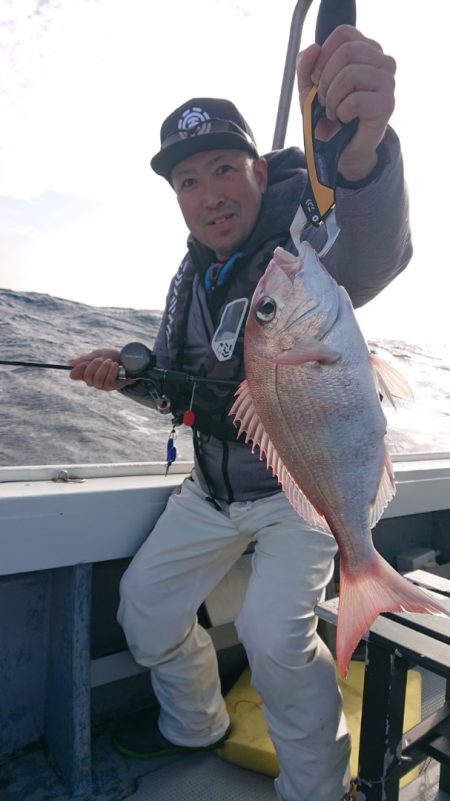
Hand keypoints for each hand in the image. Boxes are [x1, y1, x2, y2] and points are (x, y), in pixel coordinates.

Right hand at [68, 348, 134, 390]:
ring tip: (110, 361)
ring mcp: (102, 385)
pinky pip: (108, 382)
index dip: (78, 370)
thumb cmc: (111, 357)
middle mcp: (92, 381)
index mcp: (86, 372)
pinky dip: (111, 372)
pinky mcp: (112, 387)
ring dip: (104, 369)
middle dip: (94, 366)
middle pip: (87, 378)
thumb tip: (69, 362)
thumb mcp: (98, 354)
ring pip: (97, 380)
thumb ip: (85, 359)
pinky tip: (115, 366)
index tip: (84, 362)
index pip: (75, 375)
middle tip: (101, 359)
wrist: (128, 360)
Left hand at [297, 25, 395, 180]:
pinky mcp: (386, 105)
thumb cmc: (329, 116)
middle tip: (323, 99)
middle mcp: (382, 62)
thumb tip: (313, 49)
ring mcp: (387, 82)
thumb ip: (305, 66)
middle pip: (346, 51)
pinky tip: (343, 119)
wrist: (341, 149)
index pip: (344, 33)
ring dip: (332, 97)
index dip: (323, 55)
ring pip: (351, 73)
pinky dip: (341, 112)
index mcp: (366, 50)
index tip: (317, 78)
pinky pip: (356, 99)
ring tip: (332, 111)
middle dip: (325, 79)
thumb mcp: (309, 89)